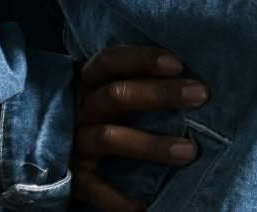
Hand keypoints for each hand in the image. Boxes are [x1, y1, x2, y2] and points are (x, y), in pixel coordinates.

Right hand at [71, 44, 208, 211]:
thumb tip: (191, 78)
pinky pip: (93, 187)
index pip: (112, 61)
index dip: (143, 59)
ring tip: (189, 152)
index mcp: (90, 81)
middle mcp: (81, 108)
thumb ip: (140, 83)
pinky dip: (118, 198)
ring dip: (151, 145)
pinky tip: (145, 205)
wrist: (56, 150)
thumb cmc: (105, 115)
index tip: (178, 64)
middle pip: (116, 95)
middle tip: (200, 95)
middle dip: (161, 94)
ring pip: (110, 137)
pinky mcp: (72, 175)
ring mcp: (74, 141)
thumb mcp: (112, 92)